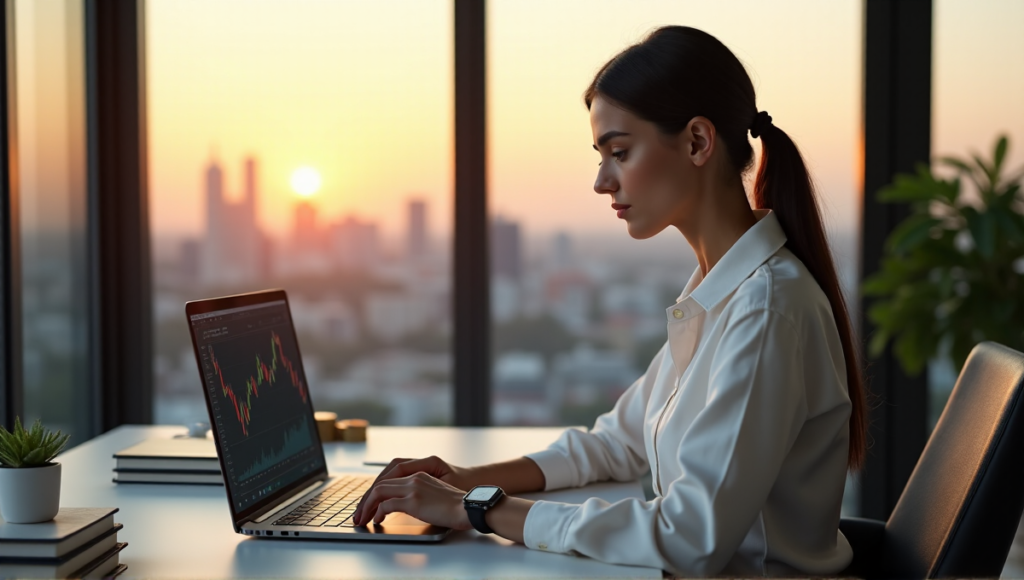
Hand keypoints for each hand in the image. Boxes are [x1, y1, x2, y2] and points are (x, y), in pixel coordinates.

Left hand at [352, 471, 472, 529]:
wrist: (469, 506)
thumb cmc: (457, 504)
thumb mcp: (436, 492)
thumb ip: (420, 493)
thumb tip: (404, 505)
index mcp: (420, 473)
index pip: (389, 476)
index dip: (376, 490)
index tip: (369, 502)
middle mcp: (414, 477)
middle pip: (380, 483)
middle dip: (366, 499)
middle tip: (359, 513)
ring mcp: (413, 487)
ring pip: (379, 491)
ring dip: (367, 505)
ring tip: (363, 518)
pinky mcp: (413, 500)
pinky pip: (387, 504)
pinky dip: (378, 512)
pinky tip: (377, 519)